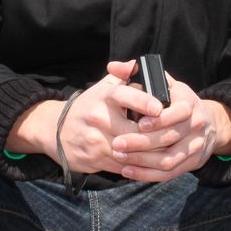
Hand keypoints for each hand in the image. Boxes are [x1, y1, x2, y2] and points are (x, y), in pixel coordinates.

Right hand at [6, 60, 164, 174]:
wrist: (54, 129)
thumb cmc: (88, 106)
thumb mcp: (102, 87)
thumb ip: (123, 75)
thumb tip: (139, 64)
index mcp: (103, 96)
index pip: (125, 96)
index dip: (143, 101)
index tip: (159, 107)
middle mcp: (98, 117)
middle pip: (133, 131)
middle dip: (156, 135)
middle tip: (176, 135)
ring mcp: (95, 139)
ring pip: (130, 151)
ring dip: (150, 153)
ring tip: (169, 150)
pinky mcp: (94, 158)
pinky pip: (122, 165)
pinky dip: (138, 165)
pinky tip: (152, 163)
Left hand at [110, 72, 230, 182]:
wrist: (209, 124)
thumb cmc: (178, 101)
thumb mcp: (167, 83)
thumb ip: (140, 73)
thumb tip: (113, 66)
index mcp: (190, 103)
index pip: (179, 112)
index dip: (159, 119)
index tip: (139, 123)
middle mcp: (195, 125)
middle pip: (169, 138)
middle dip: (141, 142)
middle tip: (117, 143)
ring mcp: (195, 146)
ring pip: (168, 159)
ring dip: (142, 161)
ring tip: (119, 157)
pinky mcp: (191, 163)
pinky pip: (168, 173)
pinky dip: (147, 175)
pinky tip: (128, 172)